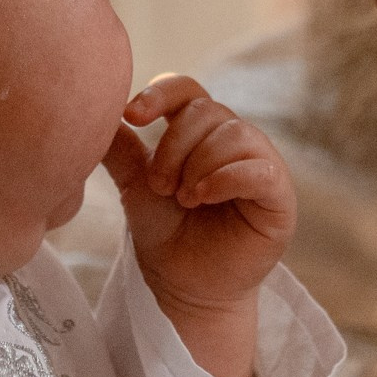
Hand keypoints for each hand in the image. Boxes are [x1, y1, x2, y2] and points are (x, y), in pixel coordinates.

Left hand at [103, 76, 293, 376]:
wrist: (184, 287)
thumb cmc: (166, 235)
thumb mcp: (135, 185)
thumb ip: (121, 149)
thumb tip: (96, 112)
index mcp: (201, 132)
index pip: (186, 89)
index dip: (160, 94)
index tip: (131, 116)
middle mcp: (234, 140)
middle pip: (207, 110)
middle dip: (174, 146)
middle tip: (160, 186)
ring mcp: (261, 164)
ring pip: (234, 134)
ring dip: (198, 165)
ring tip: (183, 199)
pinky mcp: (279, 195)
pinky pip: (259, 169)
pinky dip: (226, 178)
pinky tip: (202, 197)